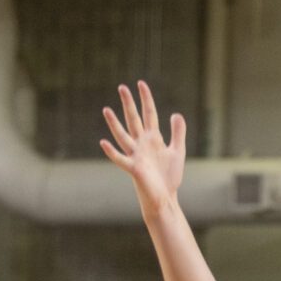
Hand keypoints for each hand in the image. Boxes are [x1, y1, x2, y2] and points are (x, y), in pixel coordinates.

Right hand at [100, 80, 186, 218]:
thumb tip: (175, 114)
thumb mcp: (177, 151)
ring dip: (115, 124)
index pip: (149, 114)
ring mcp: (136, 155)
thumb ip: (177, 133)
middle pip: (134, 120)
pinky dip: (112, 152)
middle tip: (122, 87)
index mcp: (153, 139)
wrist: (165, 197)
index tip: (141, 83)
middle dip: (129, 104)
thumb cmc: (169, 176)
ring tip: (106, 109)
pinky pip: (121, 159)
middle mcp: (142, 144)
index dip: (146, 99)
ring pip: (123, 136)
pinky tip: (103, 142)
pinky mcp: (134, 168)